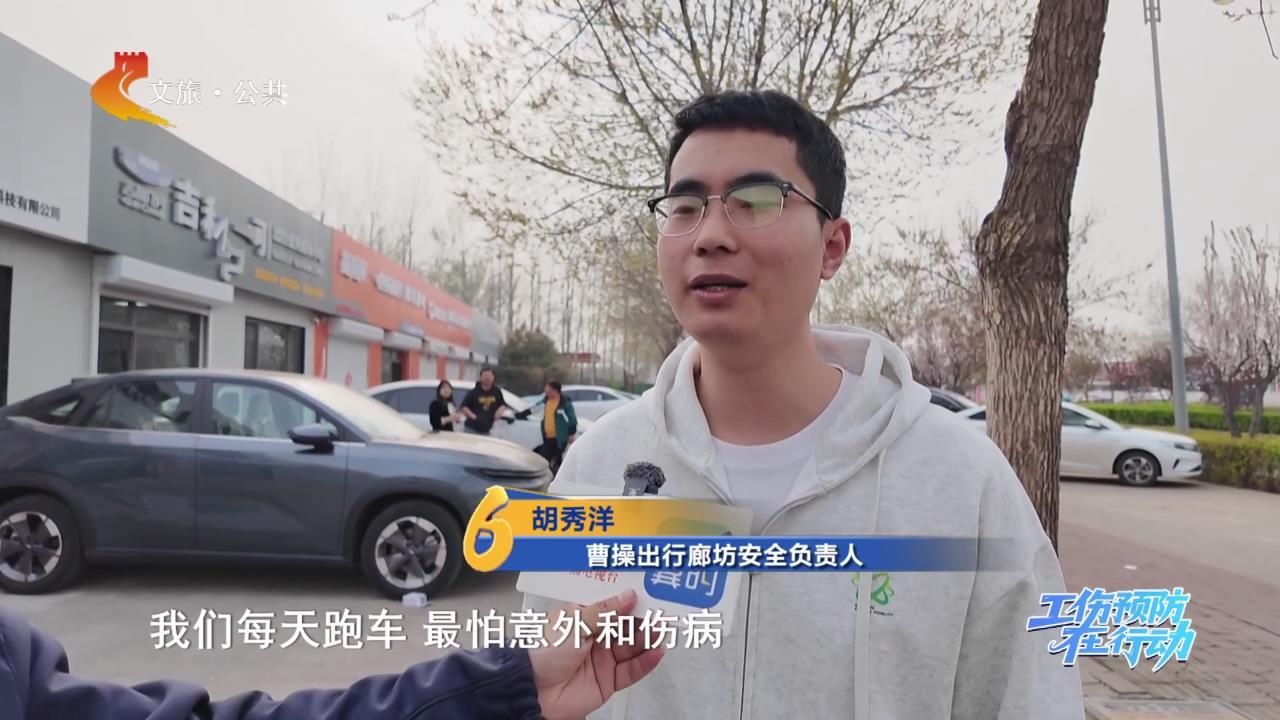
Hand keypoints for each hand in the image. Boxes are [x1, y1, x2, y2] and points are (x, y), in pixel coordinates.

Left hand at [530, 589, 664, 719]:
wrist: (532, 690)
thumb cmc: (544, 652)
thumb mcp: (574, 623)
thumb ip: (603, 611)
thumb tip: (628, 595)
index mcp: (582, 617)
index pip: (611, 605)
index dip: (628, 599)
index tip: (646, 592)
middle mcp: (594, 637)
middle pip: (625, 626)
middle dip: (642, 619)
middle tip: (659, 611)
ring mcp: (602, 659)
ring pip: (631, 647)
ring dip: (647, 639)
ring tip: (660, 630)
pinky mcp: (608, 681)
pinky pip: (631, 670)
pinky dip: (645, 662)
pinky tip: (656, 652)